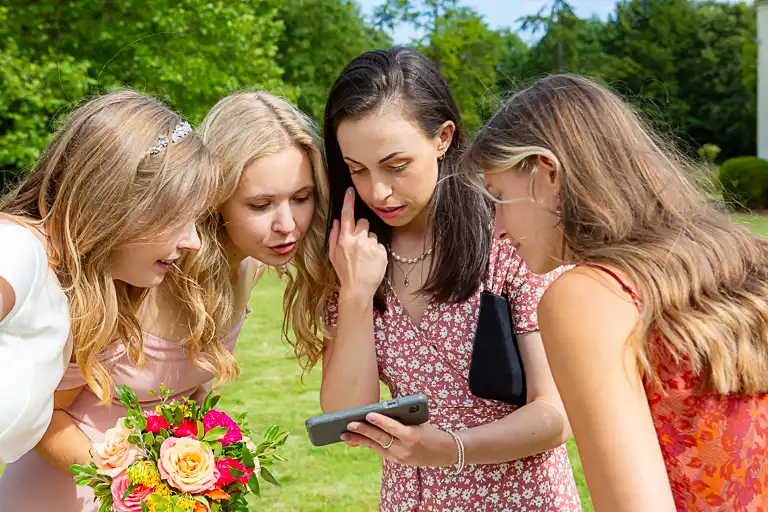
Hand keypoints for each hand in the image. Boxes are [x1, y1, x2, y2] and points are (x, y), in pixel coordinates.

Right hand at [329, 188, 387, 296]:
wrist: (357, 289)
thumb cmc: (344, 272)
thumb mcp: (334, 255)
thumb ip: (334, 236)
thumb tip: (337, 221)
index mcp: (344, 239)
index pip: (346, 215)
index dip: (348, 201)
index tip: (351, 190)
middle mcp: (357, 240)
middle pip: (364, 222)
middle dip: (362, 230)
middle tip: (359, 245)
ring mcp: (370, 245)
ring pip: (372, 234)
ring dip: (370, 242)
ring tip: (365, 257)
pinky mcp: (381, 251)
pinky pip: (379, 245)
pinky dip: (376, 251)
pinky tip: (372, 261)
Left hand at [341, 413, 457, 467]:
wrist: (444, 452)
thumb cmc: (430, 430)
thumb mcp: (420, 421)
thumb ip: (402, 417)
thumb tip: (379, 410)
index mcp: (413, 436)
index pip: (393, 427)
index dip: (380, 421)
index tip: (368, 414)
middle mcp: (405, 449)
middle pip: (380, 438)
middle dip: (363, 431)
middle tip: (348, 424)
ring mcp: (400, 457)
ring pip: (376, 447)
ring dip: (360, 440)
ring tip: (344, 434)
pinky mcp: (397, 461)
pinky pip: (380, 451)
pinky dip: (369, 444)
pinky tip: (357, 439)